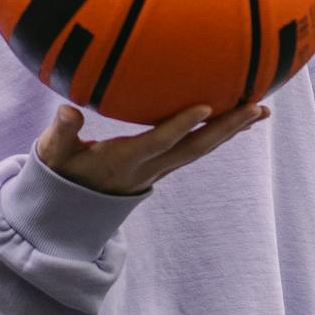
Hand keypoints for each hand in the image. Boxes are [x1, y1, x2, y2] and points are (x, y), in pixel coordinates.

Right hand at [37, 101, 265, 195]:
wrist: (73, 208)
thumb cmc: (62, 172)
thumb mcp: (53, 154)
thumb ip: (61, 132)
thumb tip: (68, 110)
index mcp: (125, 160)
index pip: (158, 142)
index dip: (181, 126)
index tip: (206, 107)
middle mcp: (150, 167)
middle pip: (195, 148)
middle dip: (227, 128)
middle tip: (256, 108)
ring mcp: (161, 169)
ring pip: (202, 149)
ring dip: (233, 131)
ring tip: (260, 110)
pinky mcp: (164, 166)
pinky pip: (197, 149)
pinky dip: (220, 134)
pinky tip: (240, 119)